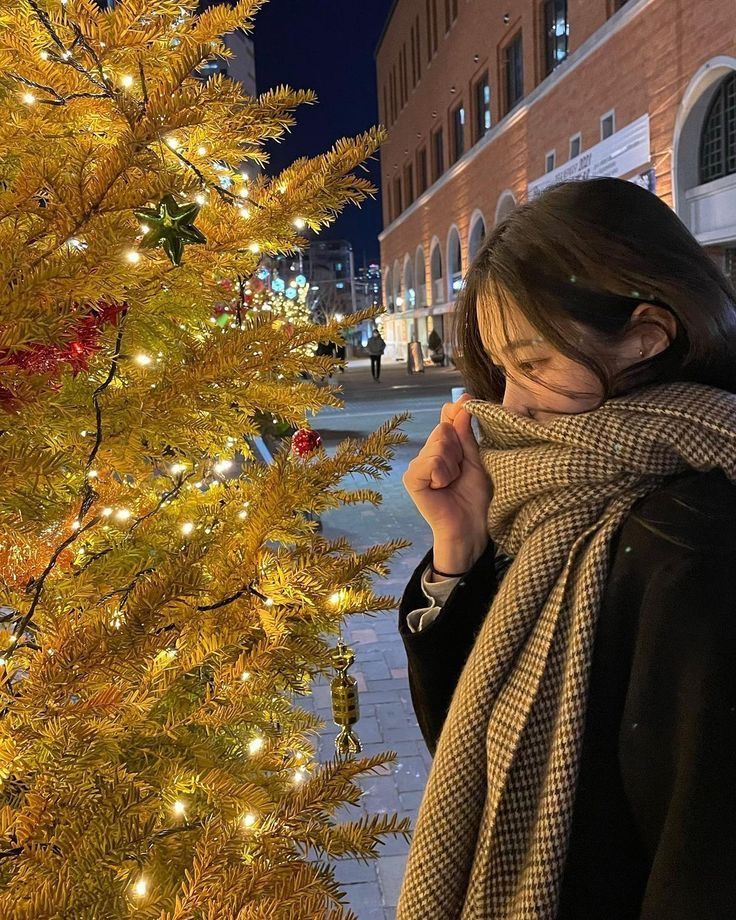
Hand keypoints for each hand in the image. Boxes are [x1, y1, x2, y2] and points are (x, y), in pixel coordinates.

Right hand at [402, 394, 490, 568]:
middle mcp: (427, 453)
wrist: (470, 527)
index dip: (457, 412)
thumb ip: (466, 433)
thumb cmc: (475, 497)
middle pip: (443, 430)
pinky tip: (442, 488)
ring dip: (453, 466)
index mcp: (443, 447)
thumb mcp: (476, 459)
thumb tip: (462, 400)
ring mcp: (417, 466)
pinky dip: (442, 475)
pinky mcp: (411, 479)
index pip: (447, 417)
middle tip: (461, 473)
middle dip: (459, 450)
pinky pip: (430, 462)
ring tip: (453, 483)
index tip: (467, 404)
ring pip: (438, 445)